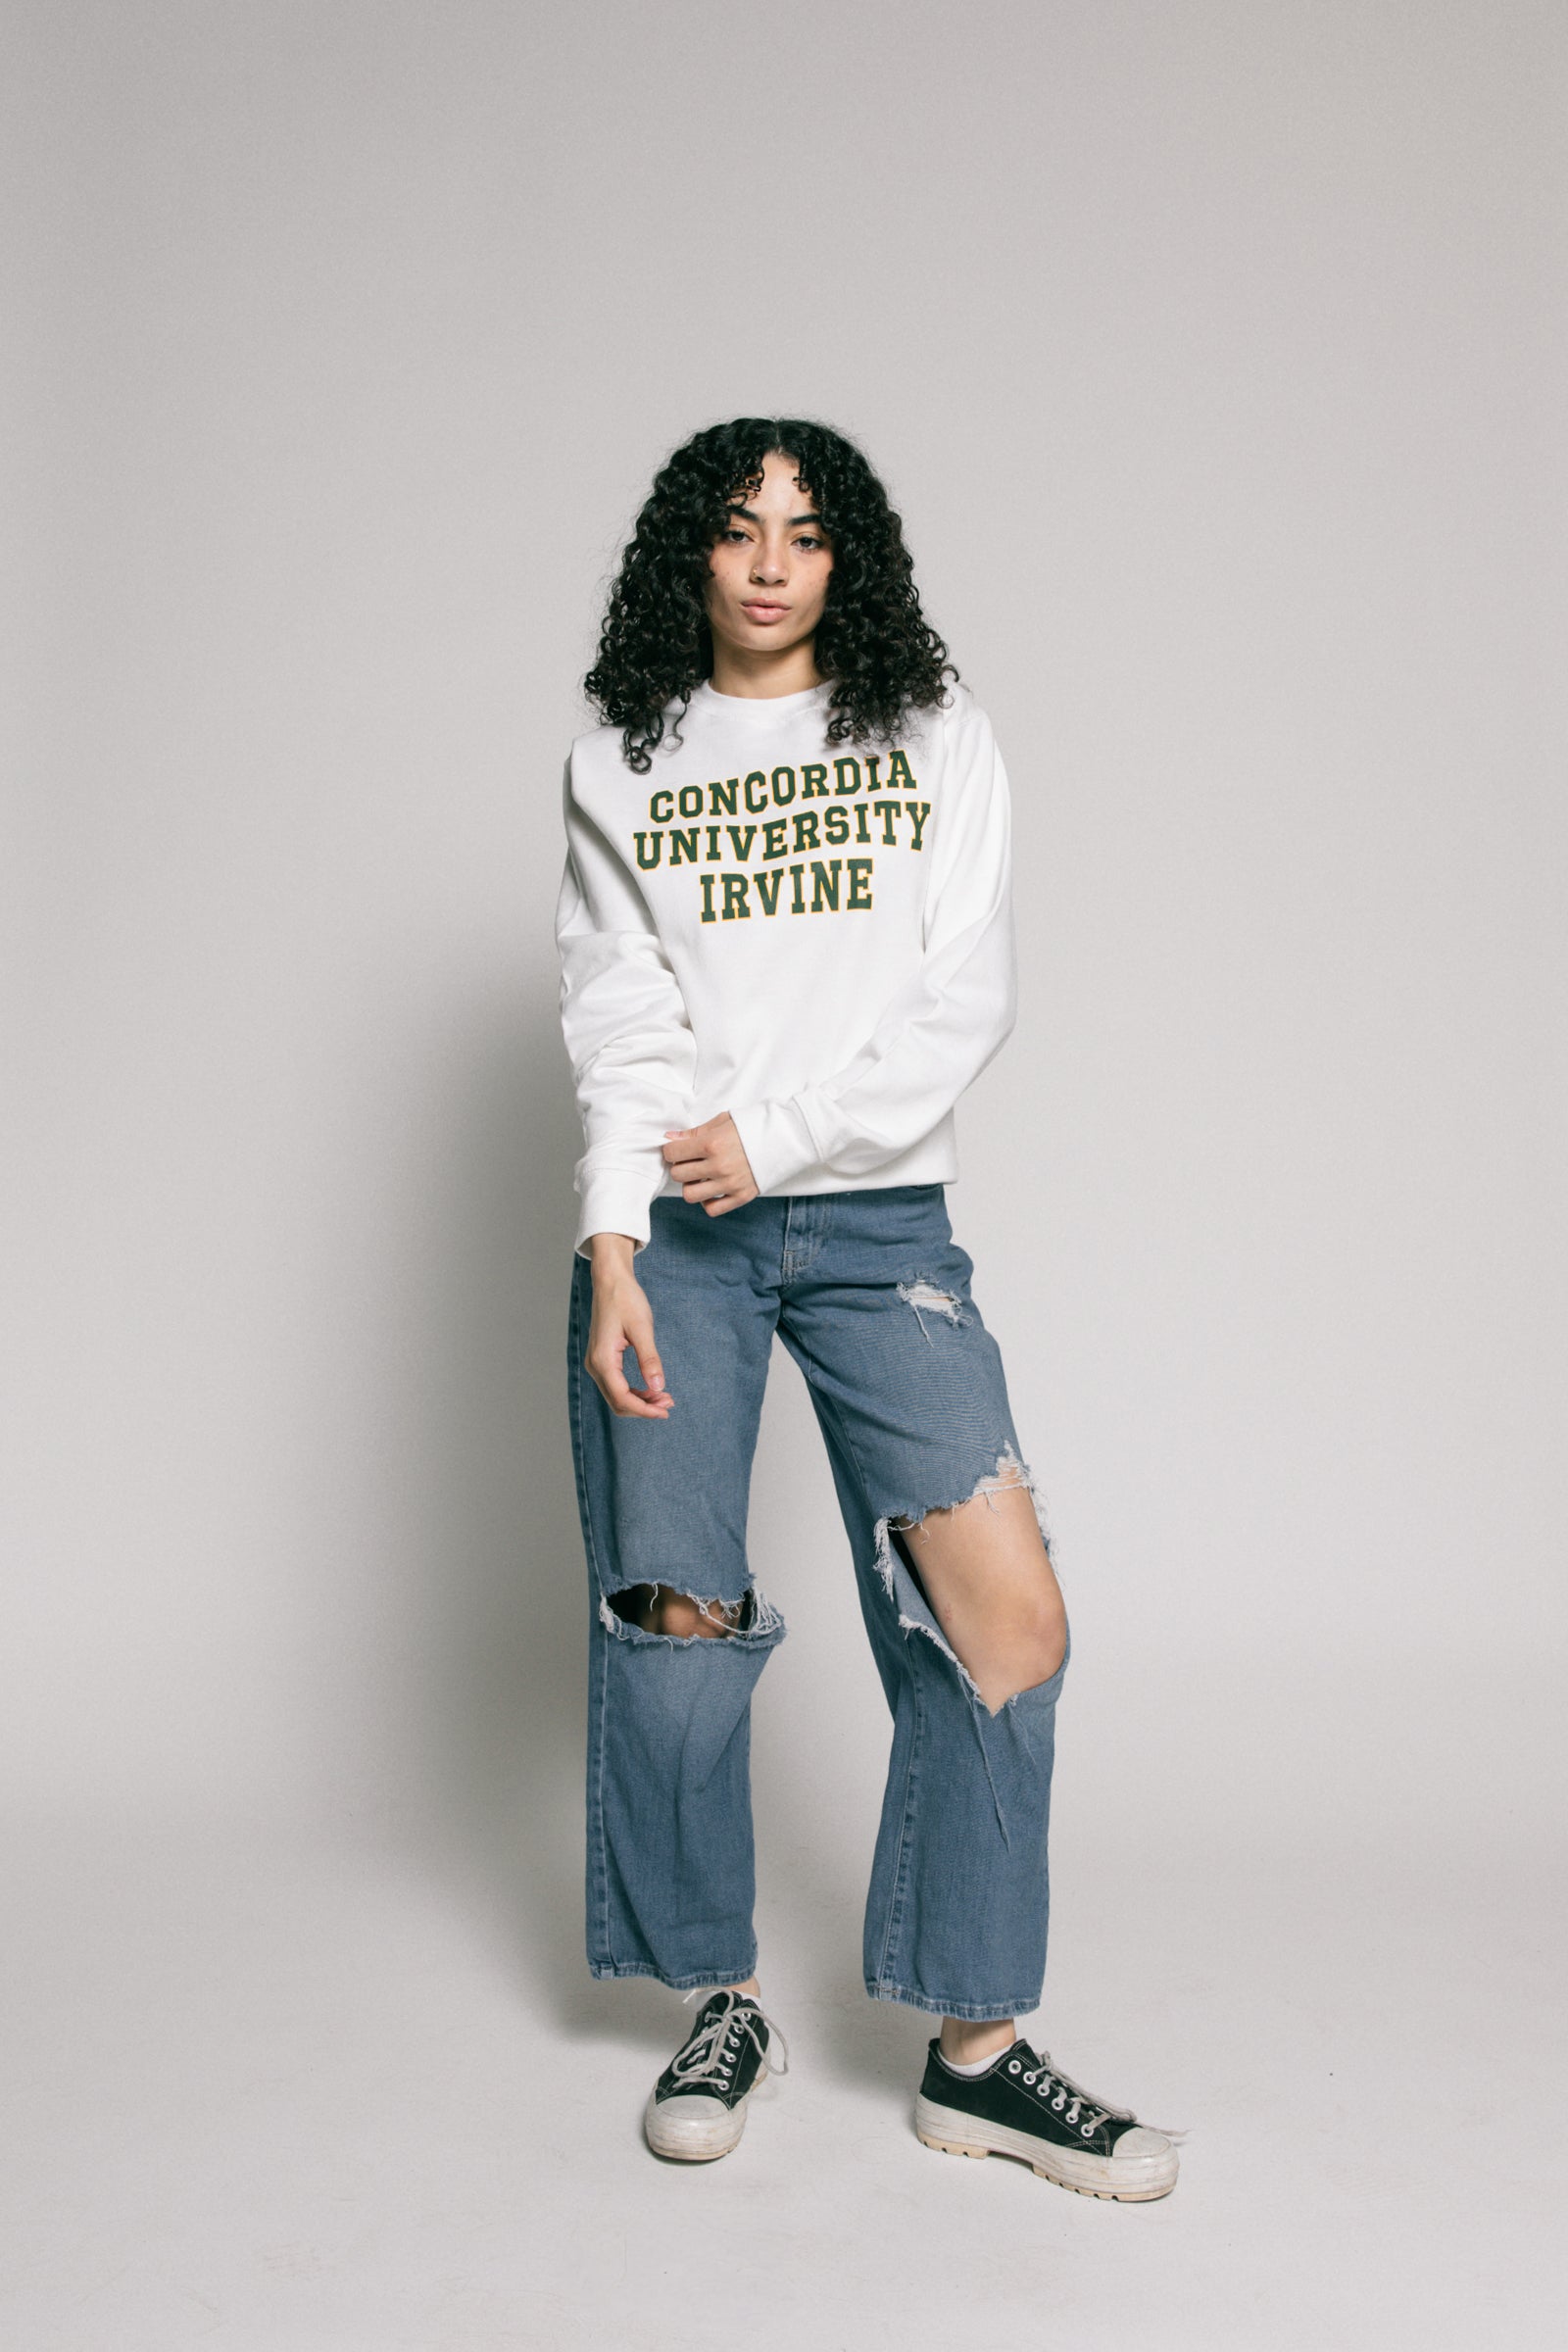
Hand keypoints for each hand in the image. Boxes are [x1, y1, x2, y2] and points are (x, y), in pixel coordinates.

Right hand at [585, 1235, 672, 1418]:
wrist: (610, 1281)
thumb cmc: (626, 1299)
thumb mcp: (642, 1328)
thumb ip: (649, 1359)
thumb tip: (658, 1387)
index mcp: (603, 1359)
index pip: (622, 1398)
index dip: (645, 1409)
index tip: (666, 1411)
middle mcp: (595, 1365)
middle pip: (617, 1402)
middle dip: (644, 1407)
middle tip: (669, 1403)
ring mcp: (595, 1363)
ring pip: (616, 1396)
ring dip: (639, 1401)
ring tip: (664, 1397)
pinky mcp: (601, 1359)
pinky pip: (615, 1385)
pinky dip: (633, 1391)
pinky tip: (650, 1388)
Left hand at [661, 1112, 758, 1215]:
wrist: (784, 1138)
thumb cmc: (753, 1126)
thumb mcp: (723, 1121)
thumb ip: (695, 1132)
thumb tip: (670, 1138)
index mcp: (712, 1143)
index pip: (672, 1153)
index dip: (671, 1150)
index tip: (678, 1149)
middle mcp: (719, 1166)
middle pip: (678, 1174)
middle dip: (680, 1167)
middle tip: (690, 1161)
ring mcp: (730, 1184)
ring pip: (690, 1195)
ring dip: (691, 1185)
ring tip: (700, 1177)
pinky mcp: (741, 1196)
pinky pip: (711, 1209)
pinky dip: (707, 1201)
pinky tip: (712, 1189)